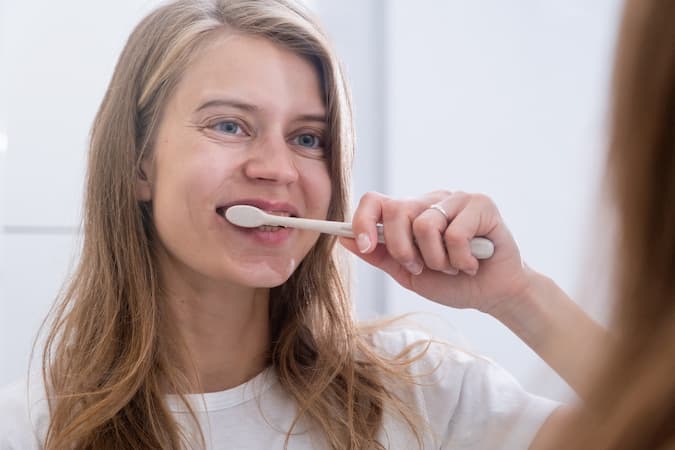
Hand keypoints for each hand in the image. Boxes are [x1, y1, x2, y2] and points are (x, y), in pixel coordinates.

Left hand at [339, 190, 531, 313]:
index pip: (375, 201)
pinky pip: (455, 232)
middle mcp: (429, 200)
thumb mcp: (408, 274)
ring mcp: (455, 198)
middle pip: (396, 211)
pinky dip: (461, 259)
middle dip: (404, 250)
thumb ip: (380, 256)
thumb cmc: (451, 282)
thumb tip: (344, 239)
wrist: (493, 294)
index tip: (367, 246)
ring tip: (453, 266)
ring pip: (425, 224)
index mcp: (409, 214)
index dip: (363, 221)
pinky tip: (472, 262)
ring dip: (437, 259)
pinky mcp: (481, 203)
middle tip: (422, 266)